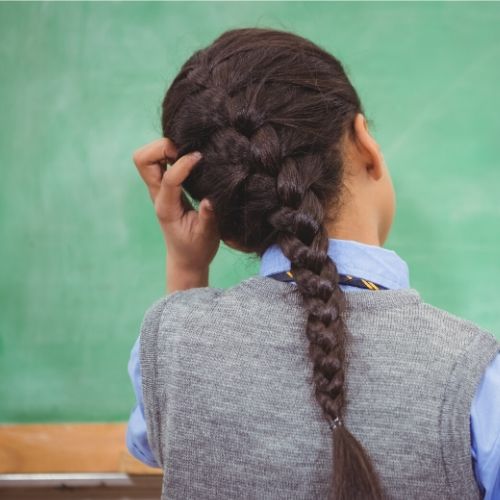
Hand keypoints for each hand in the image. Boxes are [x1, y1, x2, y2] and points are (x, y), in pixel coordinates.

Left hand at [132, 137, 219, 270]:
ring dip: (165, 148)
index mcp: (167, 208)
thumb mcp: (207, 237)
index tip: (201, 159)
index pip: (168, 178)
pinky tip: (189, 157)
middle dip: (163, 148)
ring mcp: (158, 190)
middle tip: (187, 153)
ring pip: (146, 157)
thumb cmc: (198, 249)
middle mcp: (158, 195)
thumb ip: (208, 218)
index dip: (183, 164)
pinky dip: (170, 151)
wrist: (186, 259)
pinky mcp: (164, 186)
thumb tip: (209, 200)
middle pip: (143, 159)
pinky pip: (158, 160)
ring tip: (188, 153)